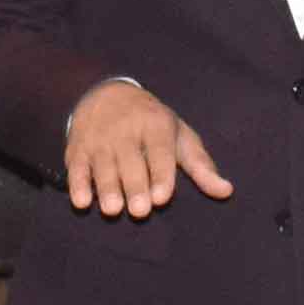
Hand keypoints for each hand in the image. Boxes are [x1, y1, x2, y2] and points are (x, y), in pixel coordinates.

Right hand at [62, 78, 232, 215]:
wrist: (104, 93)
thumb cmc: (152, 124)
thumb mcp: (179, 136)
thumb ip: (201, 166)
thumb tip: (227, 191)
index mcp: (156, 124)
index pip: (159, 150)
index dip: (161, 174)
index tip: (162, 198)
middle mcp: (126, 129)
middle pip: (130, 161)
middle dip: (134, 185)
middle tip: (140, 211)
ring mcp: (99, 138)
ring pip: (103, 165)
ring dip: (107, 187)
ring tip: (113, 210)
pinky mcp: (78, 148)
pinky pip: (76, 166)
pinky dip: (77, 183)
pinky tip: (81, 200)